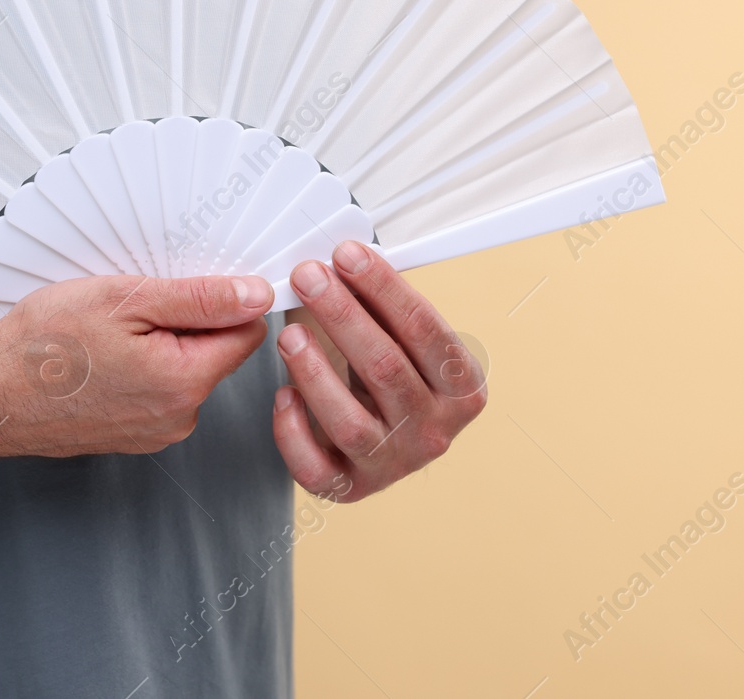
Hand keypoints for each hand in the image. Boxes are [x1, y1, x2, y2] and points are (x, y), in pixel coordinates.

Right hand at [0, 273, 273, 457]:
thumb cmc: (39, 350)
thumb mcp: (125, 300)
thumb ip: (200, 299)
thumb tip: (254, 295)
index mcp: (185, 382)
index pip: (246, 333)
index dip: (224, 301)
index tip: (189, 285)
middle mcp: (177, 417)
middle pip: (213, 353)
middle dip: (184, 322)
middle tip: (132, 305)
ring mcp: (152, 432)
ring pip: (180, 371)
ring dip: (156, 344)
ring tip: (107, 332)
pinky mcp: (129, 435)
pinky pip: (152, 391)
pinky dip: (135, 367)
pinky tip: (97, 355)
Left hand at [272, 242, 484, 502]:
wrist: (388, 441)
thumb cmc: (392, 377)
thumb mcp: (404, 339)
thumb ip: (383, 304)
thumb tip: (344, 255)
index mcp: (461, 388)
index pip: (425, 331)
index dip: (384, 289)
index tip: (347, 255)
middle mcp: (433, 431)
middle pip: (386, 369)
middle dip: (342, 315)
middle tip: (308, 277)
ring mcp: (393, 464)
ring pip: (351, 422)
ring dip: (316, 372)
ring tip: (288, 334)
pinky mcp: (351, 488)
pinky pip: (318, 469)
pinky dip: (294, 433)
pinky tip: (283, 396)